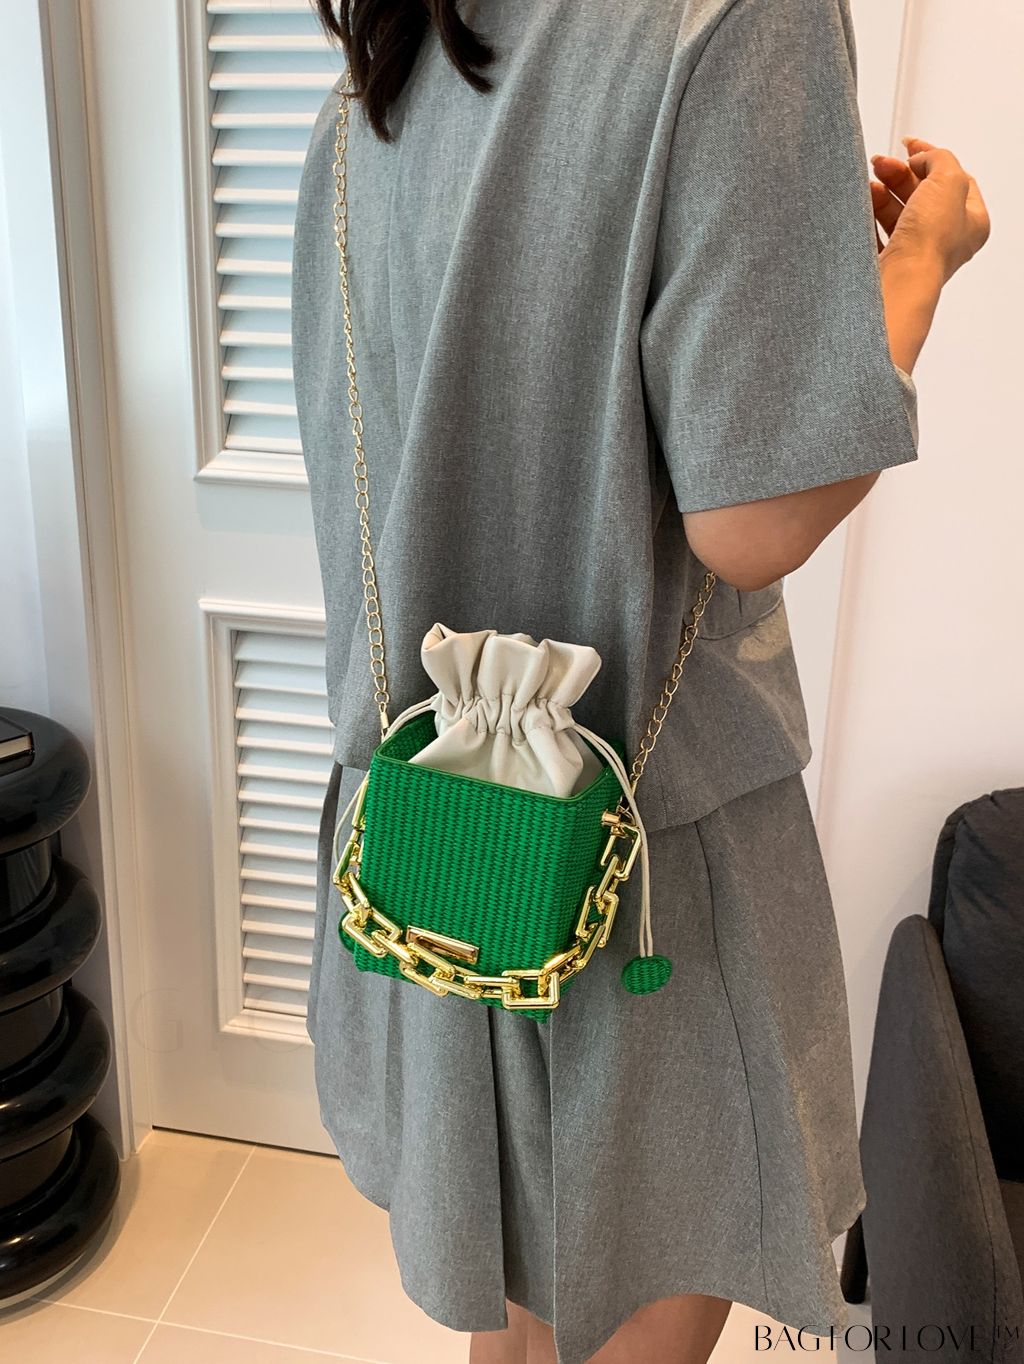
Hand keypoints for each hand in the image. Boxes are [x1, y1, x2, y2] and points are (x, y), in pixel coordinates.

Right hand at [869, 136, 990, 284]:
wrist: (900, 281)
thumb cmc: (929, 243)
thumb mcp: (949, 180)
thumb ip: (940, 158)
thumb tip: (922, 158)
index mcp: (971, 222)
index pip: (954, 179)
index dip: (931, 157)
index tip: (909, 145)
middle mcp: (945, 239)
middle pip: (922, 193)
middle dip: (900, 175)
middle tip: (882, 164)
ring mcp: (915, 253)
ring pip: (898, 213)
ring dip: (882, 193)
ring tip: (870, 186)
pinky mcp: (889, 264)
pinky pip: (877, 234)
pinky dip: (869, 216)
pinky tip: (863, 205)